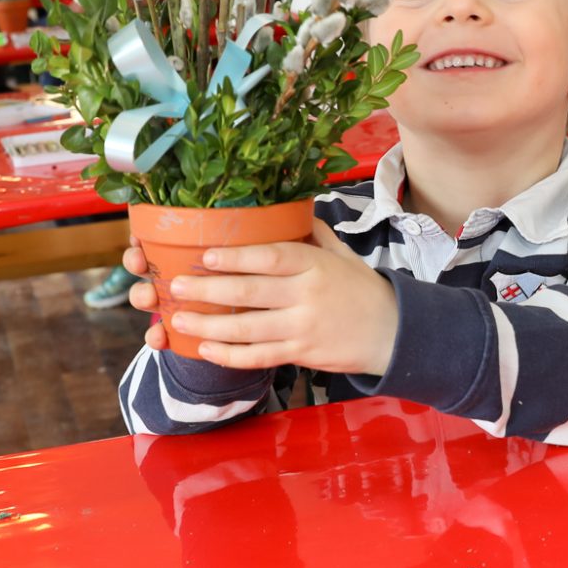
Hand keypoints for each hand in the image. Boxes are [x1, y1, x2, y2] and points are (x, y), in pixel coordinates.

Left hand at [124, 224, 398, 373]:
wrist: (393, 333)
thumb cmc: (362, 289)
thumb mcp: (342, 254)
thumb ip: (313, 233)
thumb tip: (288, 209)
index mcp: (314, 265)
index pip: (269, 258)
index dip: (235, 258)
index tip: (204, 256)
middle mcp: (306, 296)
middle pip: (249, 293)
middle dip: (208, 291)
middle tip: (174, 288)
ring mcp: (303, 328)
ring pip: (248, 329)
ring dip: (209, 326)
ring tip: (179, 319)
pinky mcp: (301, 353)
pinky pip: (260, 357)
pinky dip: (230, 356)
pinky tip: (206, 350)